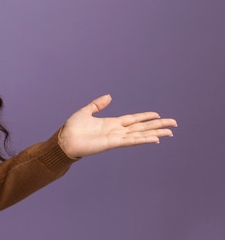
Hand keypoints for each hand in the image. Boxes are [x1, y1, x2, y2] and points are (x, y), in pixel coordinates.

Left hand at [58, 94, 177, 158]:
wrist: (64, 141)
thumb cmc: (72, 129)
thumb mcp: (85, 112)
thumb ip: (97, 104)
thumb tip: (108, 96)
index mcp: (111, 124)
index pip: (133, 119)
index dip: (145, 117)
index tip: (157, 115)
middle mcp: (117, 131)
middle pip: (141, 127)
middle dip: (157, 125)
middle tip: (173, 124)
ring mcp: (116, 138)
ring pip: (140, 135)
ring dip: (155, 133)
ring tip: (170, 132)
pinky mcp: (112, 143)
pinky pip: (131, 140)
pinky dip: (143, 139)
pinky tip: (155, 139)